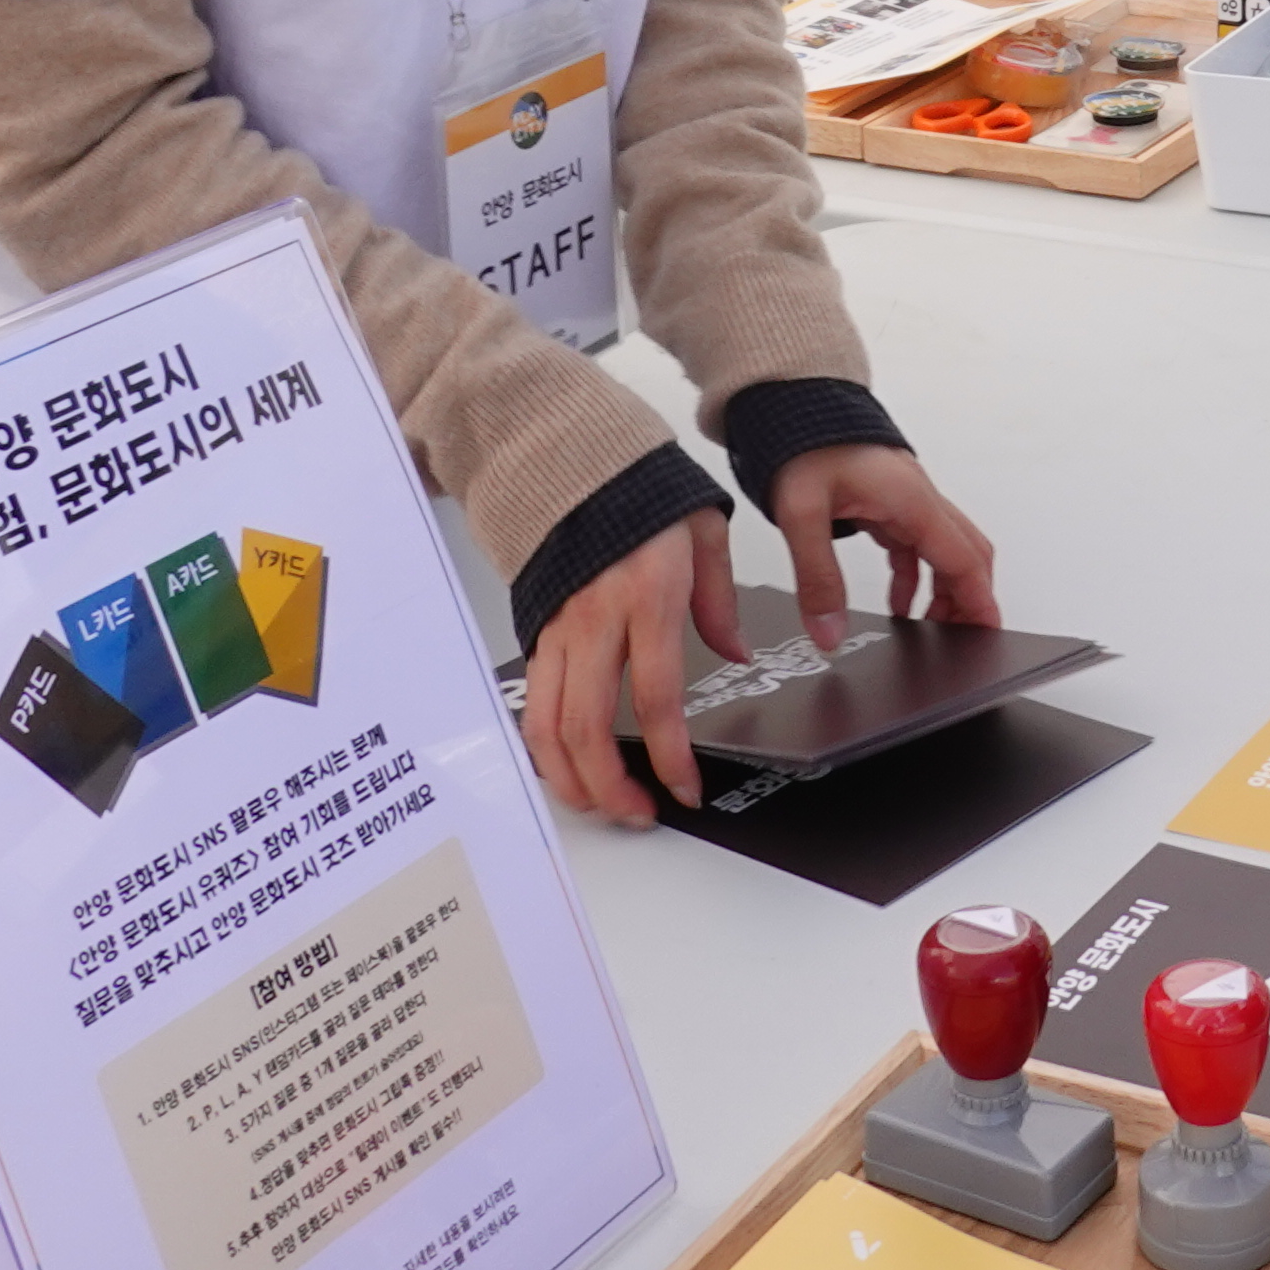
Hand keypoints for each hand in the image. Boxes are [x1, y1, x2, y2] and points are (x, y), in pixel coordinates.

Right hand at [522, 514, 747, 828]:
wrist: (571, 455)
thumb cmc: (641, 491)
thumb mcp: (703, 532)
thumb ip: (720, 602)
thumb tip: (735, 656)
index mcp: (646, 596)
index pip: (656, 697)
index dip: (670, 755)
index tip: (686, 789)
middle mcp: (595, 619)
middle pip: (588, 726)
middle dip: (610, 786)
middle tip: (637, 814)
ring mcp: (557, 628)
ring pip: (547, 725)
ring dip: (571, 777)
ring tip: (601, 804)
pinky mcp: (536, 631)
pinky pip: (533, 702)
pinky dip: (546, 745)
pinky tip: (568, 766)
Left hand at [760, 443, 1001, 647]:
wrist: (792, 402)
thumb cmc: (803, 442)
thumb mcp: (802, 514)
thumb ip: (818, 577)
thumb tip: (828, 632)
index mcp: (912, 500)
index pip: (964, 560)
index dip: (979, 602)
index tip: (988, 636)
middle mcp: (919, 499)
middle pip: (967, 557)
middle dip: (969, 601)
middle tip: (959, 643)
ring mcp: (907, 499)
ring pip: (946, 552)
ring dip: (944, 591)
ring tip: (927, 631)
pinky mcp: (889, 502)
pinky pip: (917, 547)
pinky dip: (915, 579)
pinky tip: (897, 604)